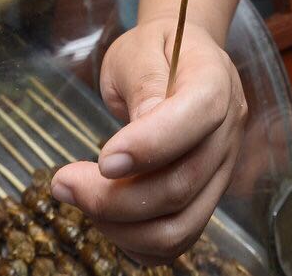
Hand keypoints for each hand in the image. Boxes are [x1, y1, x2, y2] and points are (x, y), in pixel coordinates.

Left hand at [50, 18, 246, 263]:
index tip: (101, 160)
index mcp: (216, 81)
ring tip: (76, 196)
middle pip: (182, 184)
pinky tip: (102, 215)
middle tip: (62, 182)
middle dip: (114, 197)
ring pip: (180, 226)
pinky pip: (176, 239)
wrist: (180, 58)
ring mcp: (221, 170)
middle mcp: (228, 132)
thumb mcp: (139, 50)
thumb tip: (138, 136)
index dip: (150, 146)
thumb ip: (142, 85)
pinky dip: (135, 241)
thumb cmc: (154, 50)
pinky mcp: (206, 197)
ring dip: (120, 226)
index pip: (196, 118)